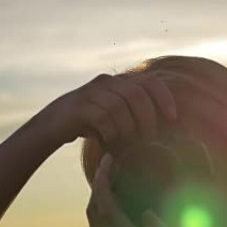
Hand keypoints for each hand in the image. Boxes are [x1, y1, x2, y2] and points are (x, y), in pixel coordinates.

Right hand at [34, 72, 177, 148]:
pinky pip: (102, 116)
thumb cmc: (94, 124)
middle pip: (136, 93)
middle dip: (147, 118)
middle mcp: (108, 82)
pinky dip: (111, 132)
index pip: (151, 82)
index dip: (165, 98)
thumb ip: (139, 117)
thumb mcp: (120, 117)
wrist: (54, 124)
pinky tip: (111, 142)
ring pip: (119, 105)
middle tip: (150, 139)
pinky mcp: (78, 105)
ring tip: (129, 144)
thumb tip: (170, 133)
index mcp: (122, 82)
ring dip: (128, 128)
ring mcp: (92, 91)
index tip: (173, 119)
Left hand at [86, 152, 187, 226]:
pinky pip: (96, 224)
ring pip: (91, 216)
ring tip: (109, 174)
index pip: (106, 206)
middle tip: (109, 161)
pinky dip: (99, 205)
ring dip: (96, 193)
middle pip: (93, 207)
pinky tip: (111, 197)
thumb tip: (146, 212)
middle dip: (97, 182)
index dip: (103, 181)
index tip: (109, 161)